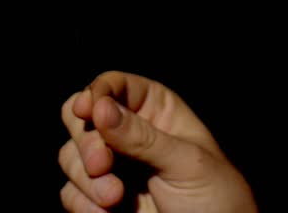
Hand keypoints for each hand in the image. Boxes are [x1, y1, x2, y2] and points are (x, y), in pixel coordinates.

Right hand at [57, 70, 256, 212]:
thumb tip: (101, 108)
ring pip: (71, 155)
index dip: (97, 92)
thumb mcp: (186, 163)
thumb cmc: (217, 201)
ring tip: (115, 199)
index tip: (87, 109)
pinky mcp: (99, 201)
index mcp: (156, 111)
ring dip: (86, 178)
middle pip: (82, 117)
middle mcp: (129, 135)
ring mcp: (113, 168)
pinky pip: (71, 192)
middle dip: (86, 141)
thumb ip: (142, 137)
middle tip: (101, 164)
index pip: (116, 86)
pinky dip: (82, 203)